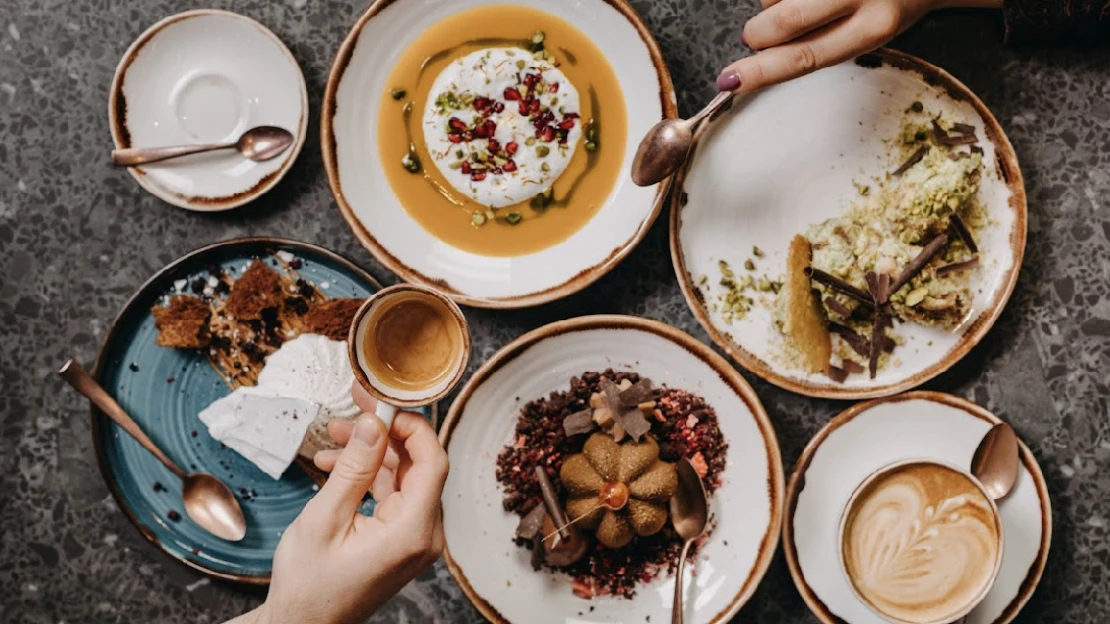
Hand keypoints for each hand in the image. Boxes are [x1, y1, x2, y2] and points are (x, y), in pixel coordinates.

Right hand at [239, 383, 447, 623]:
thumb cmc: (309, 586)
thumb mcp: (325, 518)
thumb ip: (354, 468)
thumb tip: (374, 424)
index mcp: (413, 532)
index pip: (432, 461)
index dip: (411, 426)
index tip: (382, 405)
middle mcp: (424, 535)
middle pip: (419, 466)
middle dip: (384, 435)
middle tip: (353, 410)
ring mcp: (415, 539)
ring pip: (403, 478)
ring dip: (370, 455)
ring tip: (332, 439)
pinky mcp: (403, 540)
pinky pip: (394, 496)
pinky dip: (368, 477)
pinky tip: (334, 466)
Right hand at [716, 0, 1001, 92]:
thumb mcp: (872, 29)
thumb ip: (826, 42)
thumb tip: (765, 54)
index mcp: (872, 29)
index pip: (804, 58)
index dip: (760, 72)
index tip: (728, 82)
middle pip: (780, 22)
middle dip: (759, 32)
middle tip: (759, 35)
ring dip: (775, 0)